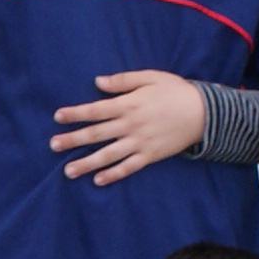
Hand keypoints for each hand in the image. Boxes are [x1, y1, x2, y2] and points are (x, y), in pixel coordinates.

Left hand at [52, 70, 208, 185]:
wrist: (205, 112)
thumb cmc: (176, 91)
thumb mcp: (151, 77)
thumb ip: (123, 80)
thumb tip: (98, 82)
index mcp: (129, 104)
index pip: (95, 110)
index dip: (75, 113)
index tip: (57, 117)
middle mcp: (131, 125)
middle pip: (96, 134)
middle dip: (73, 140)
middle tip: (53, 146)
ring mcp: (140, 143)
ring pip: (108, 155)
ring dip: (87, 163)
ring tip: (68, 171)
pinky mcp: (150, 156)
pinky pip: (129, 167)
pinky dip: (114, 175)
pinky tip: (98, 181)